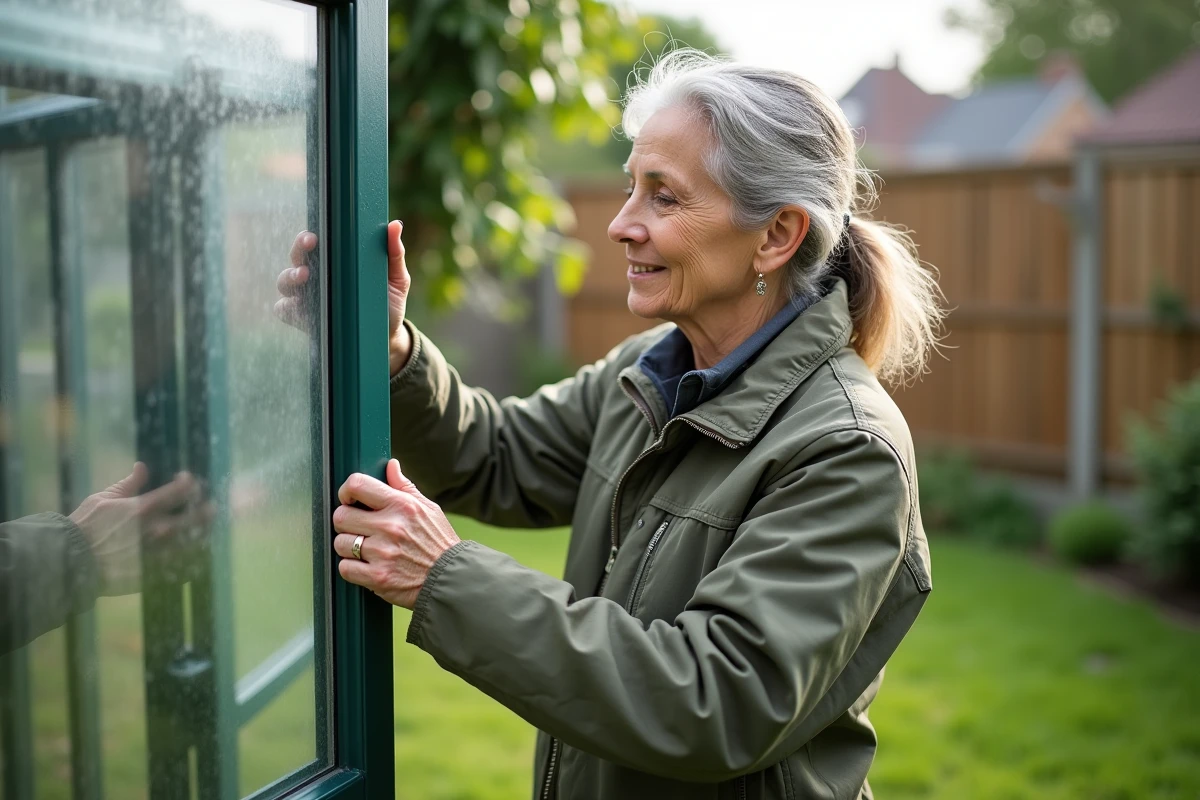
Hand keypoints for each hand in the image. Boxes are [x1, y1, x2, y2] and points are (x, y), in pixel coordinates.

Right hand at [68, 463, 212, 595]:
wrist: (71, 562)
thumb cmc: (84, 527)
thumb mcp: (103, 499)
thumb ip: (129, 483)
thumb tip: (143, 466)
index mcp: (144, 508)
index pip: (182, 490)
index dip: (191, 483)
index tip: (189, 482)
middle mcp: (156, 530)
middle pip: (198, 517)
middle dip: (208, 510)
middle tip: (210, 508)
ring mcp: (158, 553)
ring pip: (195, 543)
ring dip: (202, 535)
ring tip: (203, 531)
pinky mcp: (155, 573)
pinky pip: (183, 567)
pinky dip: (192, 561)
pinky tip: (193, 556)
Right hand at [274, 222, 413, 375]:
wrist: (386, 337)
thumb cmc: (389, 303)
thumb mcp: (396, 279)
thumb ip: (394, 253)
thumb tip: (394, 225)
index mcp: (336, 261)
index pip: (315, 243)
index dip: (308, 236)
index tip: (315, 236)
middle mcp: (318, 276)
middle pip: (296, 257)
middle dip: (298, 249)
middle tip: (309, 245)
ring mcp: (308, 297)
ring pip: (285, 282)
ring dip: (289, 276)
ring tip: (304, 276)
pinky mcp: (304, 319)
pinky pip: (283, 310)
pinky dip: (286, 306)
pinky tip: (298, 306)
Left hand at [332, 459, 459, 608]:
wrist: (452, 579)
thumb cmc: (439, 543)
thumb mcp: (428, 509)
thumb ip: (404, 487)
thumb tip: (391, 465)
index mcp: (402, 505)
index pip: (357, 485)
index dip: (346, 491)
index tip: (349, 500)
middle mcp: (390, 527)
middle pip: (341, 516)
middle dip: (346, 522)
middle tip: (358, 528)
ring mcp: (383, 553)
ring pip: (340, 543)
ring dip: (348, 547)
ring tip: (365, 550)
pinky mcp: (378, 577)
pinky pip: (345, 568)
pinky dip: (352, 568)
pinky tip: (366, 566)